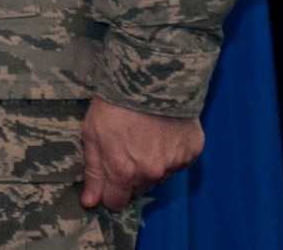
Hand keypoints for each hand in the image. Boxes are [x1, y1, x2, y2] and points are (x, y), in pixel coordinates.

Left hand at [80, 97, 203, 209]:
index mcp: (123, 172)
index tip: (108, 181)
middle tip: (125, 151)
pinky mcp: (192, 152)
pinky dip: (170, 153)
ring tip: (143, 138)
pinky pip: (178, 162)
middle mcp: (151, 173)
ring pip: (158, 176)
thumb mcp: (91, 135)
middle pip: (138, 189)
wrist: (149, 80)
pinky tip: (161, 133)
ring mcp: (174, 163)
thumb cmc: (113, 105)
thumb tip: (90, 202)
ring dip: (150, 165)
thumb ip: (93, 172)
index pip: (116, 202)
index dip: (109, 193)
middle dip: (129, 178)